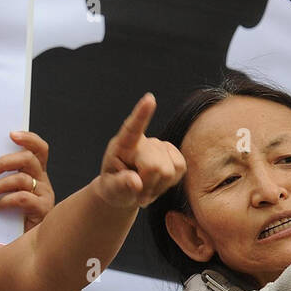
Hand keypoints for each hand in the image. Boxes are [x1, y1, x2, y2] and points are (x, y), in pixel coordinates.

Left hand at [0, 131, 53, 231]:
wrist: (26, 244)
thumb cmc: (13, 215)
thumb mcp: (8, 192)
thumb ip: (3, 177)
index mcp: (37, 172)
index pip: (39, 149)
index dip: (28, 138)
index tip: (11, 134)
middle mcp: (43, 181)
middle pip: (29, 159)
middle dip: (5, 161)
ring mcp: (45, 195)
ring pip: (22, 179)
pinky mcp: (43, 210)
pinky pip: (23, 198)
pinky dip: (6, 200)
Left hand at [93, 93, 185, 209]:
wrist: (126, 191)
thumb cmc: (114, 188)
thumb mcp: (110, 190)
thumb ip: (120, 186)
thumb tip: (135, 182)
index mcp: (123, 145)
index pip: (132, 128)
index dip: (142, 113)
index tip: (149, 99)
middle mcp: (144, 141)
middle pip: (155, 165)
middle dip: (148, 184)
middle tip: (137, 192)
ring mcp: (161, 146)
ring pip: (170, 169)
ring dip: (157, 185)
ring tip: (145, 188)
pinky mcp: (175, 155)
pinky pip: (180, 169)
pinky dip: (168, 183)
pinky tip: (157, 184)